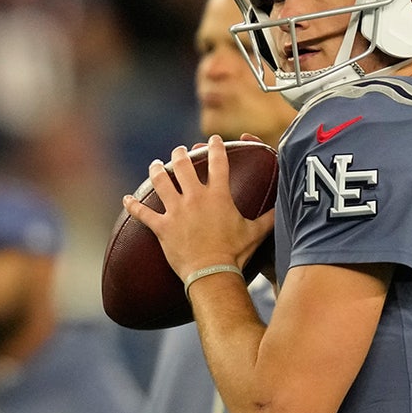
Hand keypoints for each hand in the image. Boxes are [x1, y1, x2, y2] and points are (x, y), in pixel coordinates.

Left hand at [123, 135, 275, 279]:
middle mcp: (195, 198)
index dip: (216, 148)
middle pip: (183, 166)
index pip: (218, 163)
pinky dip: (133, 206)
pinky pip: (143, 213)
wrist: (213, 272)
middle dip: (180, 155)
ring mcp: (176, 211)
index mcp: (218, 196)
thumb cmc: (235, 253)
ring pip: (161, 182)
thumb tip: (285, 209)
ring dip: (157, 171)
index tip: (213, 140)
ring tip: (155, 165)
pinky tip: (126, 199)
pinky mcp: (162, 227)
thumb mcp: (255, 233)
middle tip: (179, 151)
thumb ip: (269, 218)